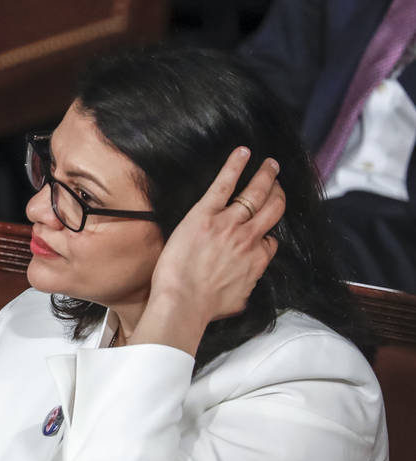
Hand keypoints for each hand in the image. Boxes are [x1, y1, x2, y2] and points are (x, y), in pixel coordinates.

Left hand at [131, 147, 283, 355]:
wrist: (183, 303)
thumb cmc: (205, 308)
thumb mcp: (238, 302)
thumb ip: (247, 286)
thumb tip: (246, 285)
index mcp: (257, 260)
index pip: (270, 241)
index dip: (266, 235)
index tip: (262, 232)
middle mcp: (249, 238)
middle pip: (273, 208)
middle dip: (278, 192)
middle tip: (277, 181)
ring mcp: (229, 224)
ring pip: (256, 193)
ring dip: (265, 175)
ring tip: (270, 164)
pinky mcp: (205, 214)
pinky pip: (225, 184)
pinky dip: (235, 166)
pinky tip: (243, 152)